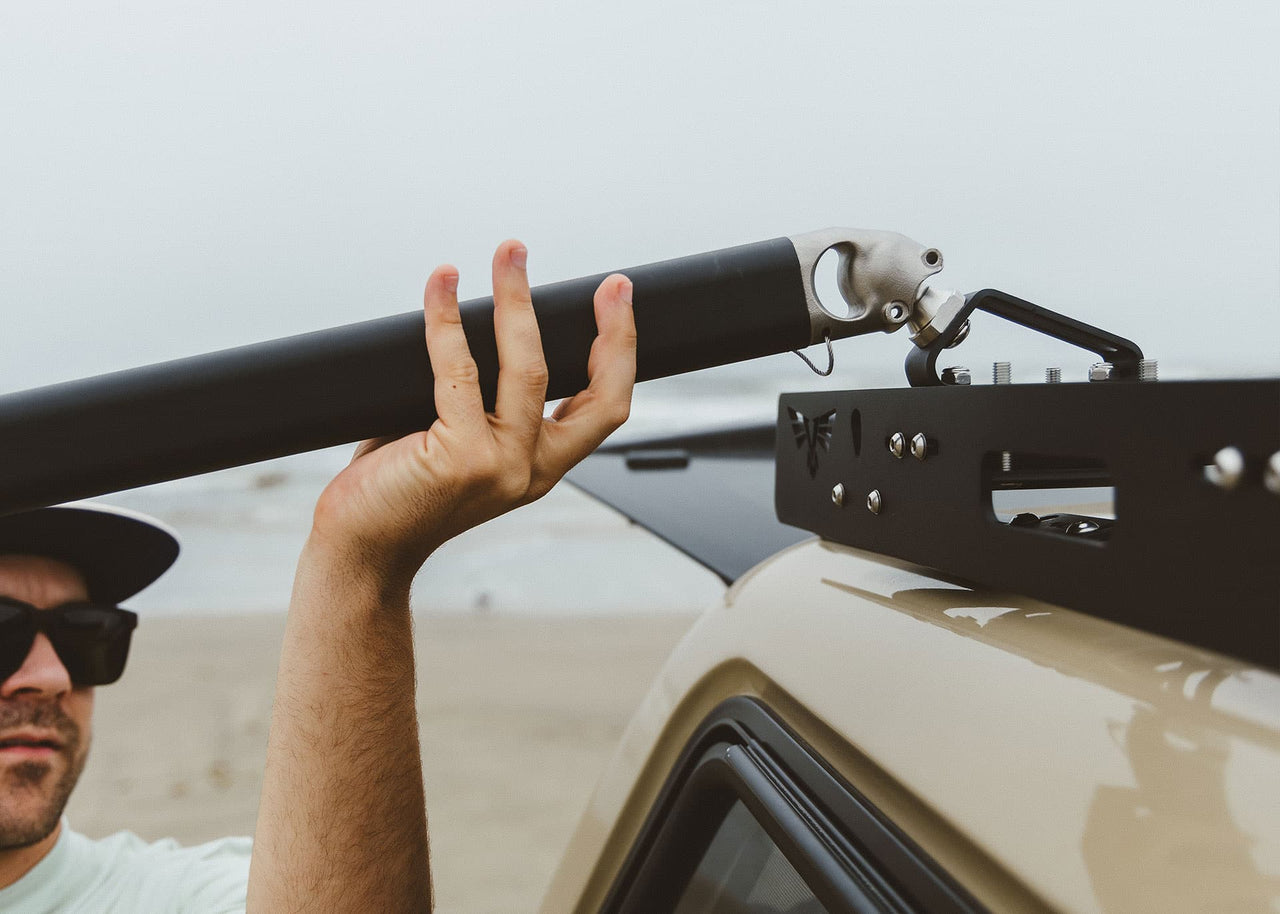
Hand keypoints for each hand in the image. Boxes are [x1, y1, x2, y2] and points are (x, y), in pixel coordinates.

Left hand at [309, 239, 636, 585]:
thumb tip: (474, 321)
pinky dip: (447, 317)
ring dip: (518, 299)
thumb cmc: (399, 491)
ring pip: (527, 367)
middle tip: (606, 281)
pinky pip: (457, 369)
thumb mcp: (459, 446)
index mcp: (539, 467)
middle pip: (595, 392)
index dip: (621, 351)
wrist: (360, 550)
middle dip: (608, 329)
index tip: (617, 299)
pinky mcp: (458, 459)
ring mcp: (499, 466)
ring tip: (509, 254)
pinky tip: (442, 283)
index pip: (606, 408)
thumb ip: (478, 401)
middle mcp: (530, 470)